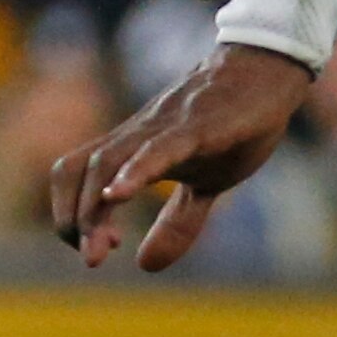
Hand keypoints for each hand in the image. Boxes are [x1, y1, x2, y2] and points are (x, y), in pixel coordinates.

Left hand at [50, 43, 312, 271]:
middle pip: (79, 169)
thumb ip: (177, 222)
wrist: (265, 71)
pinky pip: (159, 147)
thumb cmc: (231, 124)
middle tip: (92, 260)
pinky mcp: (199, 125)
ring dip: (96, 204)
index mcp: (134, 149)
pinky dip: (135, 171)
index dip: (72, 216)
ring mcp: (164, 128)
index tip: (96, 253)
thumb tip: (145, 265)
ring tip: (105, 244)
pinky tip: (119, 192)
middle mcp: (137, 136)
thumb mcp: (206, 184)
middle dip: (74, 219)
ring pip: (107, 159)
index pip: (76, 176)